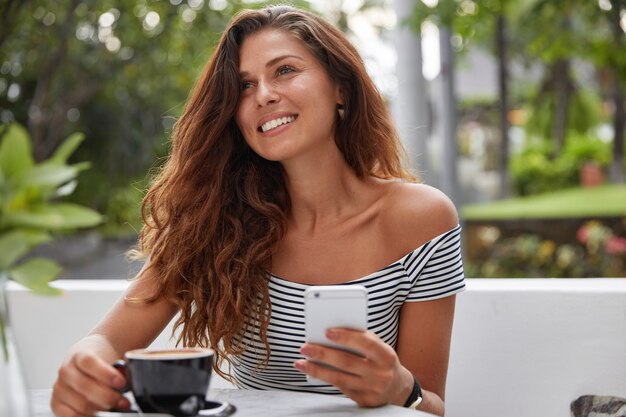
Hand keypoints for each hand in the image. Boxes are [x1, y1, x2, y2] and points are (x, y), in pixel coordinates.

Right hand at [51, 351, 130, 416]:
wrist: (88, 360)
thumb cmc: (102, 361)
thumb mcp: (109, 358)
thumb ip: (117, 370)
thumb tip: (125, 386)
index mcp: (78, 355)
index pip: (89, 362)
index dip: (106, 374)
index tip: (122, 383)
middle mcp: (65, 371)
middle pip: (84, 386)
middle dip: (108, 397)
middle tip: (124, 402)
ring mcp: (59, 388)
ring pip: (79, 404)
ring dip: (100, 409)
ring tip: (115, 408)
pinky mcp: (56, 404)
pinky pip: (70, 416)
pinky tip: (99, 414)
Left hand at [294, 328, 413, 407]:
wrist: (397, 388)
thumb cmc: (382, 361)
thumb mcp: (379, 348)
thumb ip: (361, 339)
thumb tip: (332, 333)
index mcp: (386, 356)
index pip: (366, 344)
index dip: (347, 337)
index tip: (327, 332)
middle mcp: (380, 374)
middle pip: (347, 362)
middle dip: (323, 354)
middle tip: (305, 347)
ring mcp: (372, 390)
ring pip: (340, 379)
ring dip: (317, 370)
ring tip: (300, 362)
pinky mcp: (364, 401)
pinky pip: (341, 388)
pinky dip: (325, 379)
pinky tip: (313, 371)